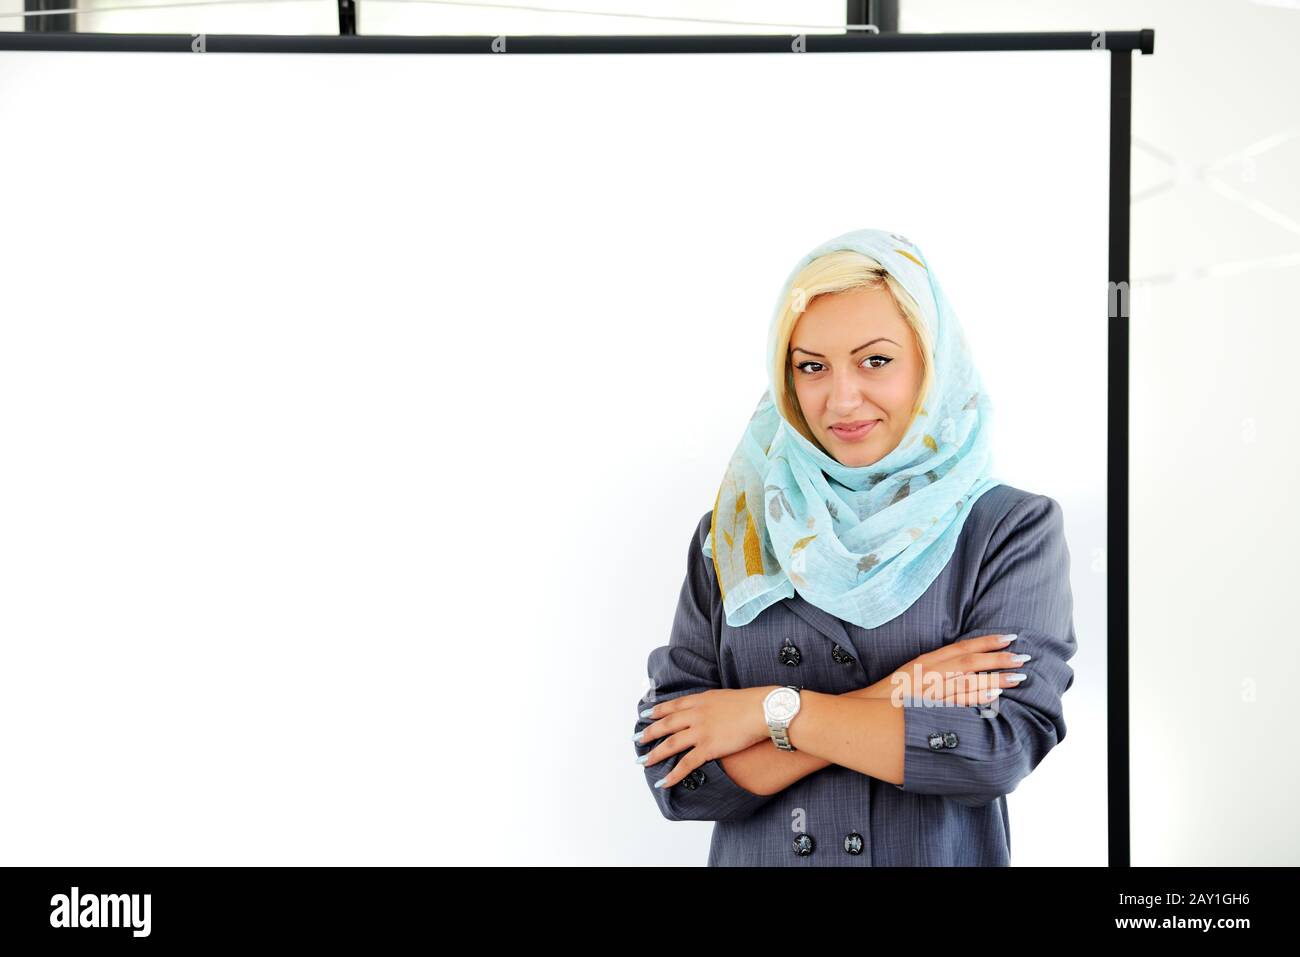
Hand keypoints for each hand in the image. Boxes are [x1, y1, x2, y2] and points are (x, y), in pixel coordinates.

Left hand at [638, 686, 777, 788]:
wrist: (762, 710)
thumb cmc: (752, 702)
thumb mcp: (726, 696)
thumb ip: (713, 702)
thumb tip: (710, 707)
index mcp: (700, 700)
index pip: (673, 705)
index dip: (657, 710)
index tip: (645, 714)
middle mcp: (696, 715)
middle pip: (666, 724)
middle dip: (649, 732)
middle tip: (636, 739)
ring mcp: (700, 732)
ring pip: (670, 744)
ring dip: (655, 754)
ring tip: (643, 761)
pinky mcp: (708, 748)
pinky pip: (686, 764)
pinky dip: (673, 775)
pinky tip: (664, 782)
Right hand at [862, 633, 1027, 705]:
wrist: (863, 712)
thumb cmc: (886, 696)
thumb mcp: (909, 675)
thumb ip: (932, 671)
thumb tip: (958, 670)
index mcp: (926, 661)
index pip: (961, 647)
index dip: (986, 641)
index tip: (1009, 637)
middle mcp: (929, 672)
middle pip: (970, 661)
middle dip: (998, 657)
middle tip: (1023, 657)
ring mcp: (930, 690)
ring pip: (969, 680)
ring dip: (995, 677)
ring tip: (1019, 677)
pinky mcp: (930, 708)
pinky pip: (958, 701)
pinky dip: (977, 697)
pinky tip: (995, 696)